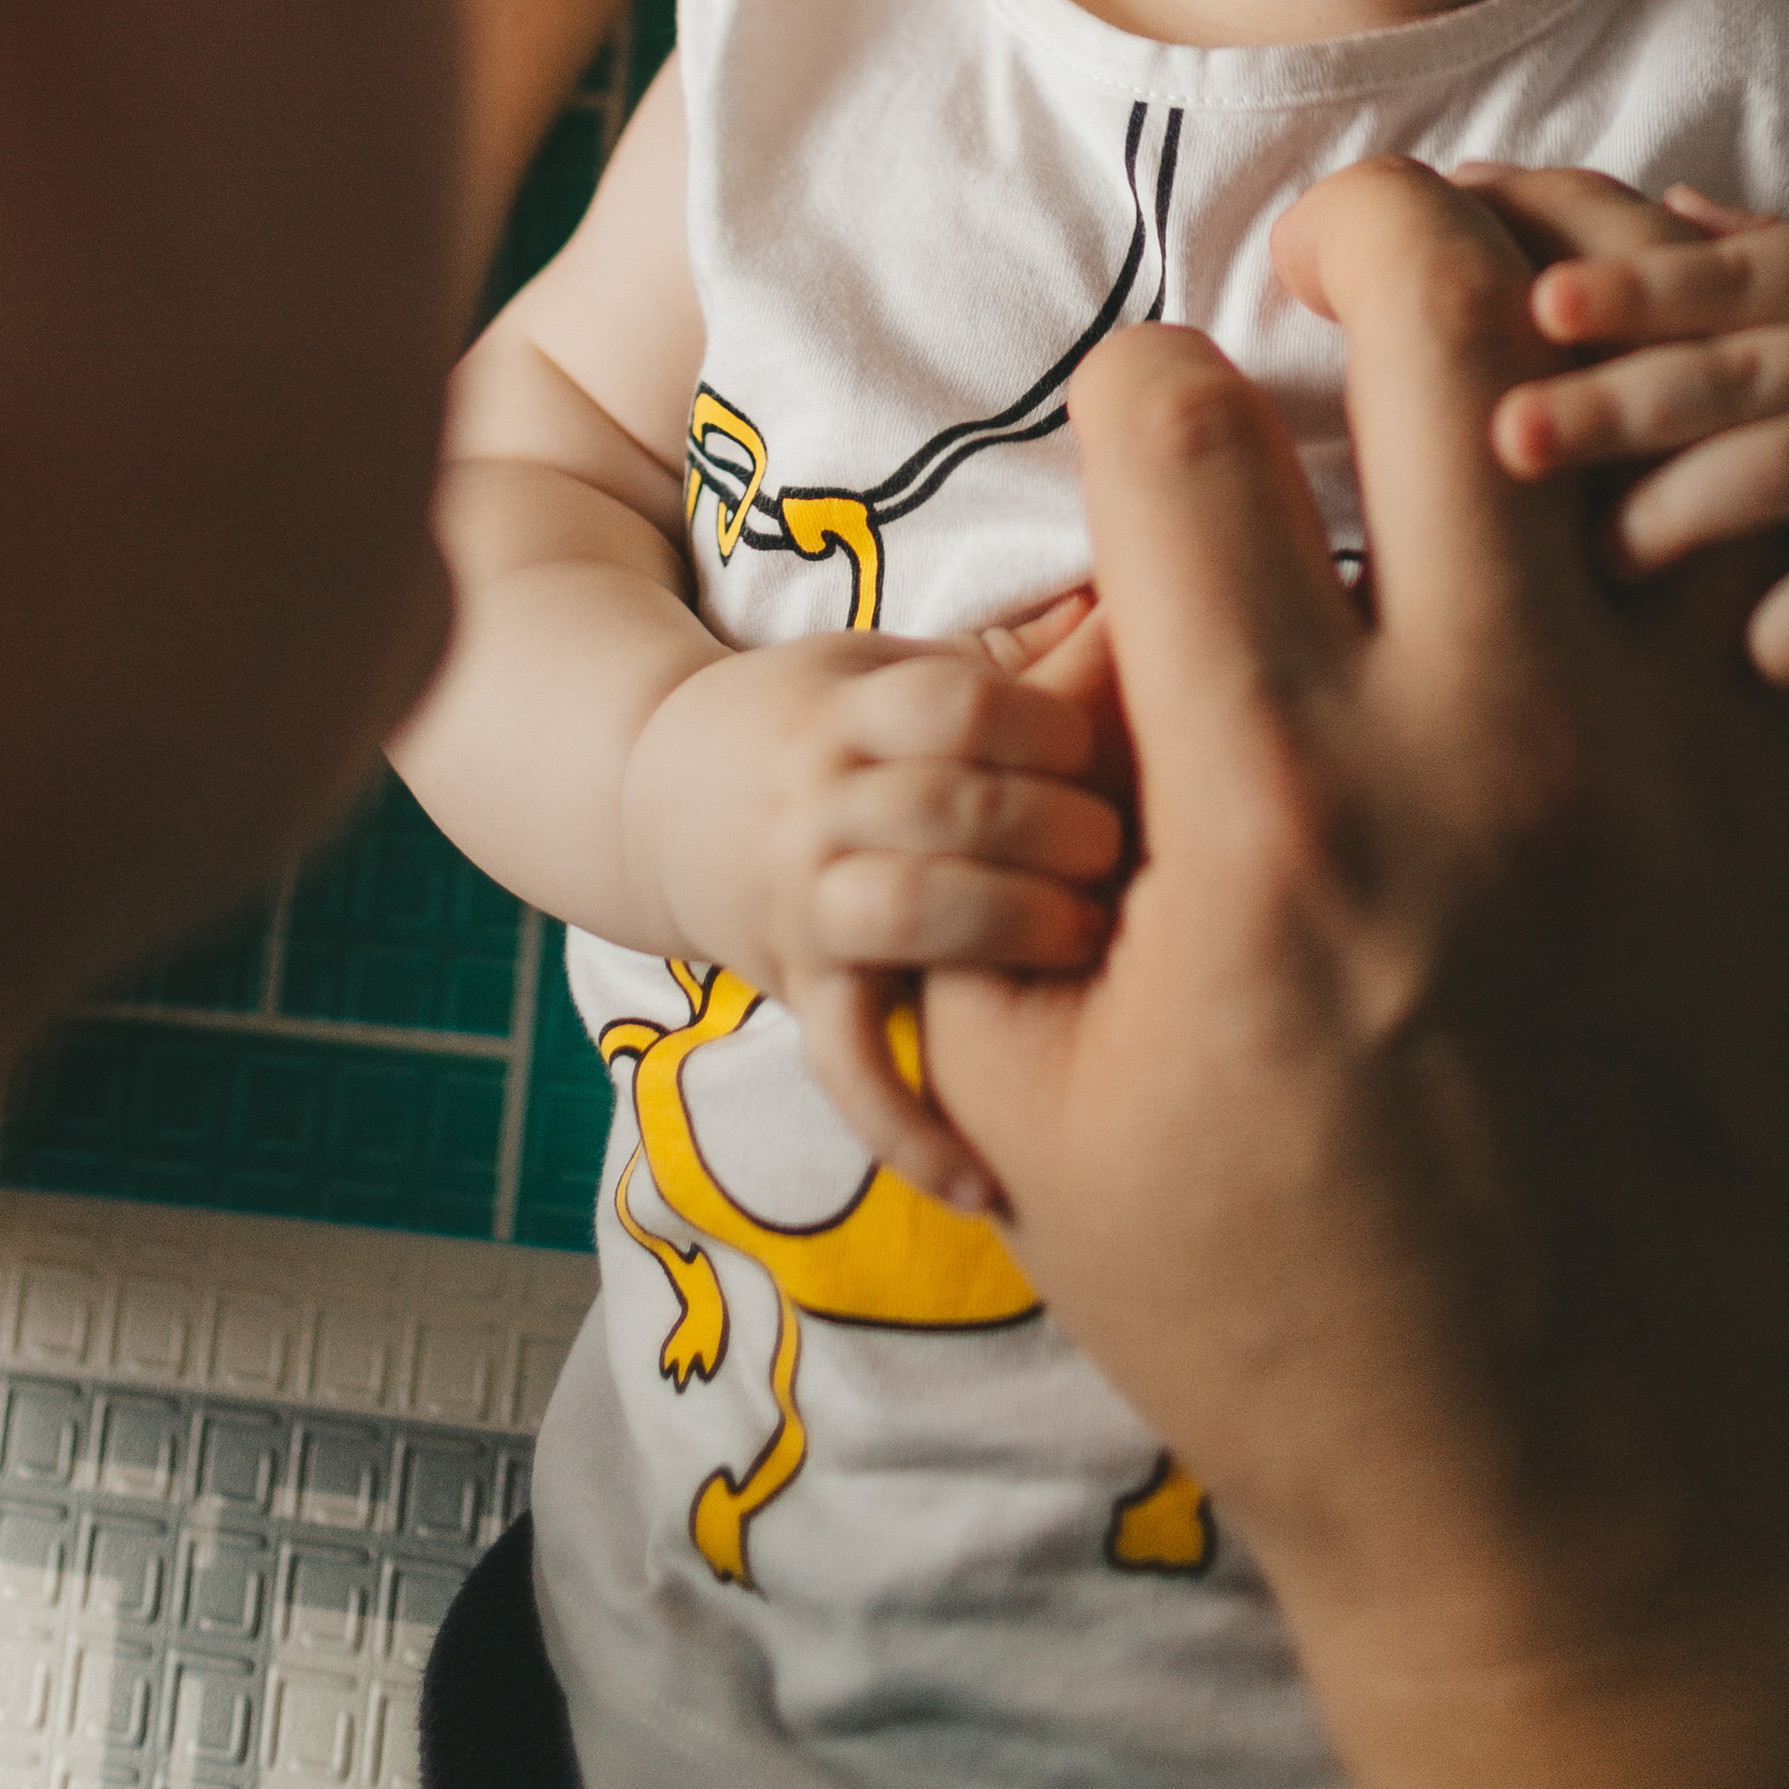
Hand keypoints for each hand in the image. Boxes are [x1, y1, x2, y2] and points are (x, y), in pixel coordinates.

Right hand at [632, 623, 1126, 1202]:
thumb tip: (1139, 606)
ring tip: (1086, 941)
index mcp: (850, 706)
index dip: (1051, 726)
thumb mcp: (882, 660)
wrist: (648, 796)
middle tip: (1134, 852)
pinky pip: (849, 1070)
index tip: (1111, 748)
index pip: (960, 705)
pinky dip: (912, 1131)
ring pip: (910, 915)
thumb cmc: (816, 719)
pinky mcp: (795, 990)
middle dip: (1062, 832)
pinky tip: (991, 1181)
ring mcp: (800, 898)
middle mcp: (819, 798)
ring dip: (1013, 930)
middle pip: (954, 806)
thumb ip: (1004, 654)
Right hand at [925, 160, 1788, 1788]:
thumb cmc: (1293, 1328)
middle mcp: (1486, 742)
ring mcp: (1679, 763)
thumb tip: (1044, 675)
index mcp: (1270, 806)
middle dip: (1361, 230)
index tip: (1152, 431)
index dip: (1137, 384)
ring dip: (1562, 311)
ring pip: (1647, 398)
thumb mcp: (1047, 1111)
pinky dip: (1718, 474)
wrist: (1593, 1506)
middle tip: (1330, 264)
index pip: (1176, 427)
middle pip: (1442, 320)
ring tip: (1501, 329)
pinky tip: (1646, 498)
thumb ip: (1007, 856)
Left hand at [1494, 178, 1788, 682]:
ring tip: (1607, 556)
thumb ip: (1765, 254)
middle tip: (1511, 438)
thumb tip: (1641, 196)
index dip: (1638, 284)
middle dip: (1624, 404)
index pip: (1731, 276)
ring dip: (1696, 510)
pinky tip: (1757, 657)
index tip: (1539, 300)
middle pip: (1742, 371)